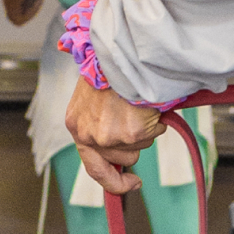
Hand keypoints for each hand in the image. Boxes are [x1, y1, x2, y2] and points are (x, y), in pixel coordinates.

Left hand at [66, 76, 162, 197]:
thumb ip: (100, 123)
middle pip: (123, 158)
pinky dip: (156, 119)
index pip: (94, 168)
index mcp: (77, 126)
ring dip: (145, 129)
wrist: (120, 51)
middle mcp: (89, 136)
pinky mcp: (130, 133)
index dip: (114, 181)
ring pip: (139, 147)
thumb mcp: (93, 97)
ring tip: (138, 103)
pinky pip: (153, 133)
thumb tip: (123, 148)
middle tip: (138, 118)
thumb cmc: (109, 68)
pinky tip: (147, 102)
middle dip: (135, 142)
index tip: (133, 183)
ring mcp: (109, 137)